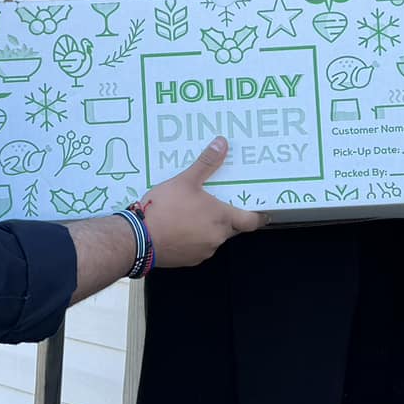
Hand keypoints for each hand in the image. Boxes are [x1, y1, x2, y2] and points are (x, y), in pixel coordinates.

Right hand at [140, 137, 262, 265]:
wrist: (139, 239)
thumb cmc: (165, 208)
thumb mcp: (185, 180)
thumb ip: (206, 163)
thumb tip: (222, 143)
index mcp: (221, 218)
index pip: (251, 221)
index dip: (258, 216)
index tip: (263, 213)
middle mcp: (217, 237)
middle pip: (231, 228)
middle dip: (227, 218)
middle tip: (218, 205)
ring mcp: (203, 251)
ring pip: (213, 238)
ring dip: (208, 228)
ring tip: (193, 214)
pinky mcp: (189, 260)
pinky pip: (198, 248)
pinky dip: (193, 239)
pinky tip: (179, 228)